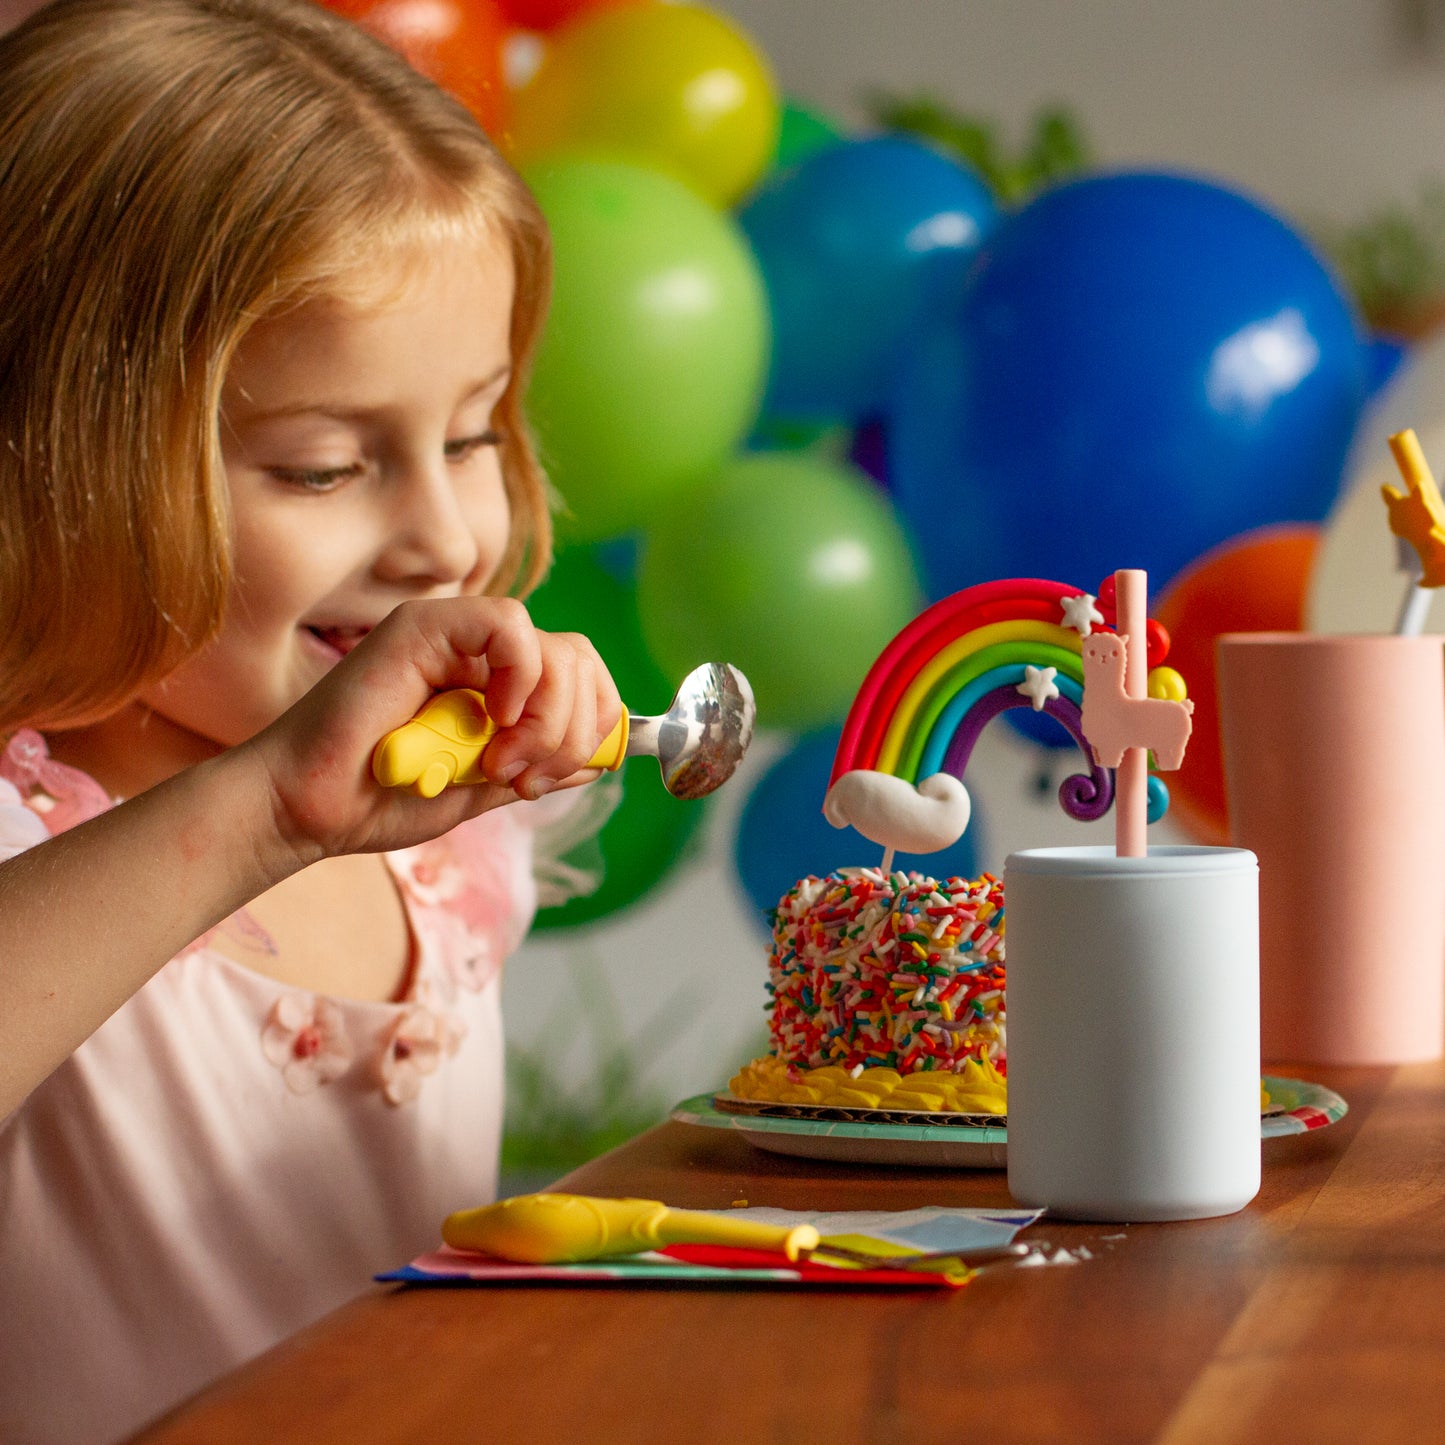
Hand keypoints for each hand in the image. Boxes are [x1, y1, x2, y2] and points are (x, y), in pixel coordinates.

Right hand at [244, 596, 621, 864]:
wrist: (309, 810)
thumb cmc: (379, 800)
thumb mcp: (481, 788)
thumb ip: (536, 766)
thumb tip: (598, 760)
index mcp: (496, 683)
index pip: (581, 676)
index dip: (592, 725)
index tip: (552, 778)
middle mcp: (478, 650)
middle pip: (578, 661)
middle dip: (574, 732)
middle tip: (525, 778)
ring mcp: (451, 634)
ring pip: (555, 649)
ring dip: (547, 721)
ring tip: (499, 764)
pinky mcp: (422, 627)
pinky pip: (508, 624)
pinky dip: (520, 677)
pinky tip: (493, 719)